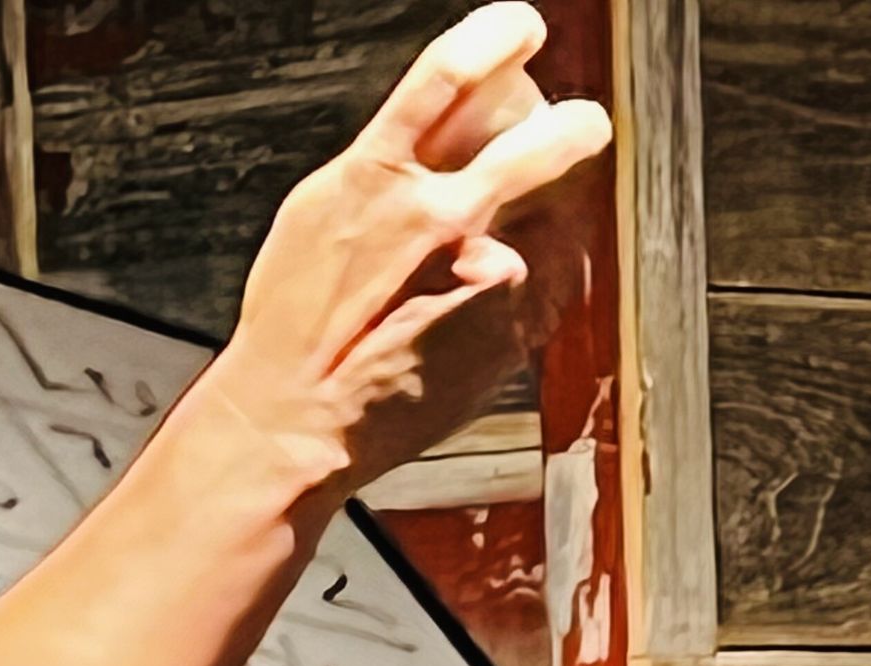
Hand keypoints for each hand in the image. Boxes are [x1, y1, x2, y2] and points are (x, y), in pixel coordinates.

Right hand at [215, 6, 609, 497]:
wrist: (291, 422)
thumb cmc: (291, 335)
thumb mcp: (315, 223)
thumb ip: (379, 180)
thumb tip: (427, 150)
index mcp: (372, 175)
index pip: (451, 71)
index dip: (499, 37)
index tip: (521, 32)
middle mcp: (428, 214)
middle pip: (530, 133)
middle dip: (567, 126)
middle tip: (580, 126)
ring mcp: (472, 273)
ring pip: (554, 205)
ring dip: (566, 197)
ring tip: (561, 211)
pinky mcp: (500, 325)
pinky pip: (552, 280)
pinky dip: (550, 275)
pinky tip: (525, 288)